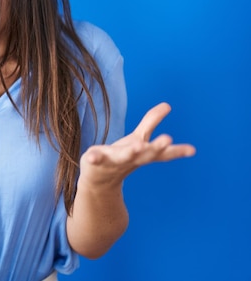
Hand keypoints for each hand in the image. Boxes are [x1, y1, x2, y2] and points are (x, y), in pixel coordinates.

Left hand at [78, 102, 195, 188]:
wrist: (99, 179)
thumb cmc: (123, 156)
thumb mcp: (138, 138)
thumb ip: (151, 122)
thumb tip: (168, 104)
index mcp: (143, 153)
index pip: (162, 153)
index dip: (176, 150)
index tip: (192, 150)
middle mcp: (131, 158)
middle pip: (145, 153)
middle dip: (156, 147)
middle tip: (168, 140)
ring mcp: (113, 160)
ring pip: (123, 156)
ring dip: (131, 152)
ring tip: (137, 146)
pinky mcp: (95, 160)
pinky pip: (95, 159)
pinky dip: (94, 158)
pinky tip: (92, 156)